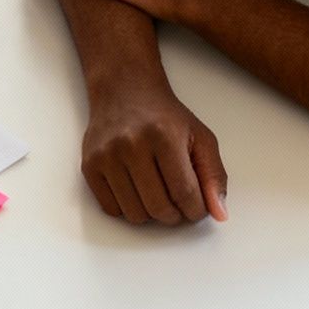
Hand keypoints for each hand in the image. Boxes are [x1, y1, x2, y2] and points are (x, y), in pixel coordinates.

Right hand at [82, 73, 227, 224]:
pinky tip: (136, 192)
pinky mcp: (89, 165)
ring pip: (134, 214)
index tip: (197, 209)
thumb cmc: (165, 117)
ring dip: (151, 215)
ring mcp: (107, 156)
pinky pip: (110, 208)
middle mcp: (132, 145)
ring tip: (158, 198)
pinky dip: (127, 209)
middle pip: (159, 207)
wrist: (124, 91)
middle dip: (175, 216)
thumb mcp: (201, 138)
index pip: (184, 192)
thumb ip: (214, 176)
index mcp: (165, 137)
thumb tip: (219, 214)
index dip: (196, 210)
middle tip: (178, 207)